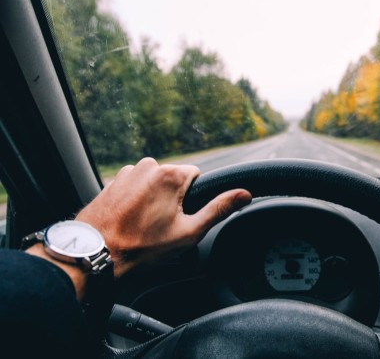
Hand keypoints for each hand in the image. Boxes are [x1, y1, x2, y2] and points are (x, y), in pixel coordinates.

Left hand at [76, 158, 251, 277]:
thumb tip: (244, 194)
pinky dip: (136, 200)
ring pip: (154, 182)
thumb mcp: (188, 232)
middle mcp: (149, 166)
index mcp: (170, 175)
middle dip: (172, 198)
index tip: (180, 216)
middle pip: (174, 179)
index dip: (192, 198)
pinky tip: (130, 219)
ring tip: (143, 224)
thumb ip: (218, 209)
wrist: (96, 252)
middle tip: (161, 225)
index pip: (196, 176)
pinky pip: (135, 186)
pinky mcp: (113, 180)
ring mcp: (128, 172)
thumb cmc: (142, 246)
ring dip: (153, 198)